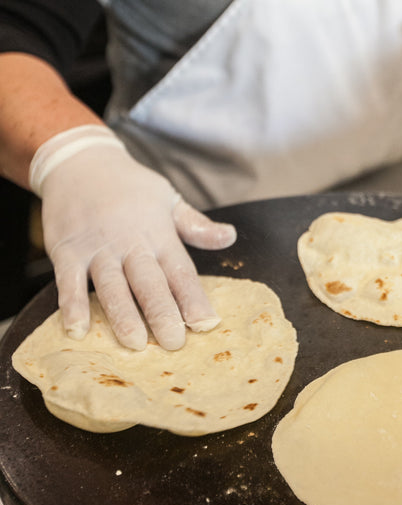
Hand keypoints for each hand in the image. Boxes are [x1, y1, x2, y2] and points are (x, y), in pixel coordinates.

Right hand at [30, 126, 236, 350]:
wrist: (79, 162)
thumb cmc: (129, 186)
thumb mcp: (168, 198)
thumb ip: (196, 225)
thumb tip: (230, 237)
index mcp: (158, 233)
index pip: (180, 270)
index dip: (193, 298)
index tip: (206, 324)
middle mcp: (130, 242)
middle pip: (149, 282)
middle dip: (162, 313)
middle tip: (174, 343)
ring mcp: (97, 247)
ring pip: (112, 285)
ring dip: (122, 315)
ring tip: (135, 343)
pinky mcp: (67, 251)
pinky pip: (69, 282)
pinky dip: (73, 305)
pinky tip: (78, 330)